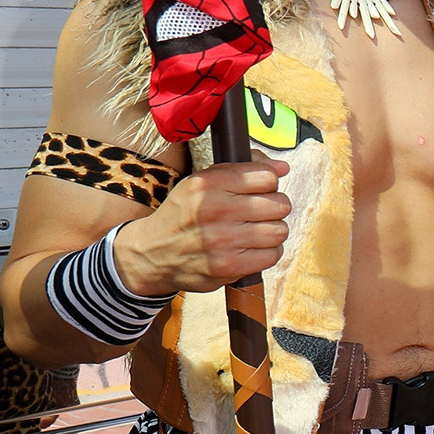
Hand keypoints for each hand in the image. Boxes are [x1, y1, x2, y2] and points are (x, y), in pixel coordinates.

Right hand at [115, 155, 290, 295]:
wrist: (151, 253)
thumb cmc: (185, 214)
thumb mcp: (202, 182)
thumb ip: (244, 169)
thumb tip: (283, 167)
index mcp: (207, 183)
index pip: (267, 177)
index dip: (268, 184)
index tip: (259, 190)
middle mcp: (213, 210)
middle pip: (279, 204)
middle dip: (274, 208)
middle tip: (259, 213)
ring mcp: (220, 240)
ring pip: (279, 230)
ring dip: (272, 231)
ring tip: (255, 231)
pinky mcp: (227, 267)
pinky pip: (272, 255)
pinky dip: (267, 252)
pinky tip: (251, 248)